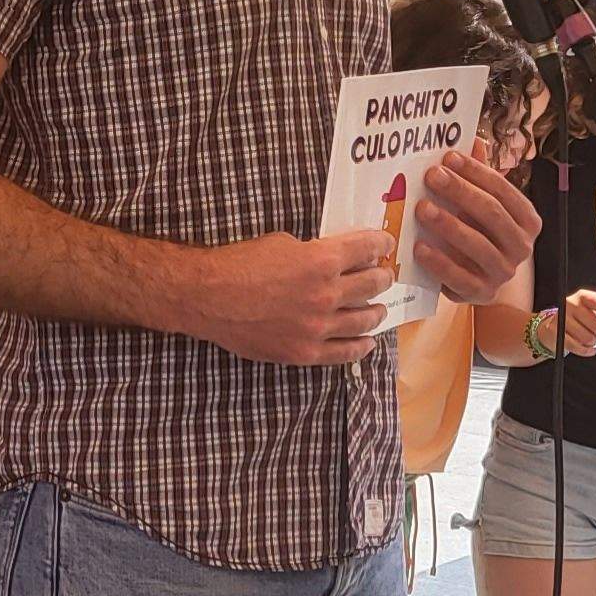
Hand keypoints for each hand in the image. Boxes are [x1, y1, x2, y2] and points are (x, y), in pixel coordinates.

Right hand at [172, 230, 395, 364]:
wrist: (209, 298)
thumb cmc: (239, 264)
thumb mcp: (281, 243)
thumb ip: (313, 252)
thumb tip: (333, 260)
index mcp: (321, 260)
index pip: (367, 249)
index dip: (381, 244)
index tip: (386, 245)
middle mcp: (327, 294)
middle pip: (372, 284)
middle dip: (382, 276)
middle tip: (383, 275)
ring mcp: (318, 327)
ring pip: (364, 320)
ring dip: (375, 311)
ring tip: (377, 309)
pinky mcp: (306, 352)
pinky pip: (345, 352)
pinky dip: (361, 345)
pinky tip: (367, 341)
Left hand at [413, 152, 541, 305]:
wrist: (481, 279)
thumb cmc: (481, 233)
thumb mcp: (484, 204)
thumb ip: (480, 176)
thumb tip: (474, 139)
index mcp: (527, 219)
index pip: (503, 190)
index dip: (475, 172)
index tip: (448, 157)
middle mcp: (522, 246)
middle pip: (491, 213)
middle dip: (460, 192)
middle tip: (431, 176)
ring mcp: (504, 272)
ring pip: (477, 245)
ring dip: (448, 225)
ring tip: (422, 208)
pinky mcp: (482, 293)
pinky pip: (460, 278)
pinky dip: (439, 262)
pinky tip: (419, 247)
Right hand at [552, 290, 595, 355]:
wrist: (550, 323)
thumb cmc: (575, 316)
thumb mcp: (588, 308)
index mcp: (582, 296)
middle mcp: (571, 305)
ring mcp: (561, 319)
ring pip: (587, 337)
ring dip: (593, 342)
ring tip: (591, 339)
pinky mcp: (555, 333)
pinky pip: (576, 347)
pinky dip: (586, 351)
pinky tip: (589, 350)